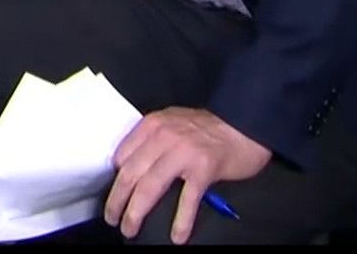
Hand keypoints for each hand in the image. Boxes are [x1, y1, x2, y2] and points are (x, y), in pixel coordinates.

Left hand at [105, 107, 270, 242]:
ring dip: (136, 212)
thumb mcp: (173, 122)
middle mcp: (164, 137)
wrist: (245, 124)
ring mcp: (183, 153)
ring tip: (130, 229)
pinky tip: (177, 236)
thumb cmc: (209, 127)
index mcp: (153, 125)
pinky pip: (187, 199)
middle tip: (111, 218)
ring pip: (150, 187)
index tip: (114, 193)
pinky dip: (181, 221)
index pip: (122, 155)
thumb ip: (153, 138)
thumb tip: (134, 165)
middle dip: (117, 200)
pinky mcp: (204, 169)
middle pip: (130, 174)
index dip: (115, 178)